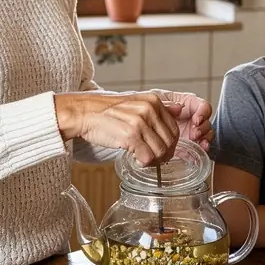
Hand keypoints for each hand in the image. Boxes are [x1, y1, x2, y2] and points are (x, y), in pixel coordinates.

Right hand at [54, 91, 179, 165]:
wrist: (85, 113)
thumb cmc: (108, 111)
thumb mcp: (136, 103)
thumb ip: (159, 107)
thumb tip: (179, 109)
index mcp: (153, 101)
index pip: (174, 129)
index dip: (170, 144)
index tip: (162, 150)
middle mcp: (149, 110)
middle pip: (169, 142)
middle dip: (164, 155)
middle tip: (153, 159)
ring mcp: (140, 122)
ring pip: (160, 151)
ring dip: (153, 161)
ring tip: (144, 159)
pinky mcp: (130, 136)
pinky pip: (147, 157)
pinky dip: (144, 163)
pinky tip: (136, 160)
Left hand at [152, 90, 213, 149]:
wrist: (142, 122)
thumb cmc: (150, 108)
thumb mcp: (157, 102)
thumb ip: (168, 105)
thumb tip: (178, 108)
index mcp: (189, 104)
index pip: (203, 106)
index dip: (203, 112)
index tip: (196, 119)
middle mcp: (193, 117)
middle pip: (207, 121)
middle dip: (202, 128)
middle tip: (194, 132)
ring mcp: (193, 130)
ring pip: (207, 133)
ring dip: (204, 136)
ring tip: (195, 139)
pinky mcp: (190, 142)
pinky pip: (202, 144)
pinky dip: (203, 146)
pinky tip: (201, 147)